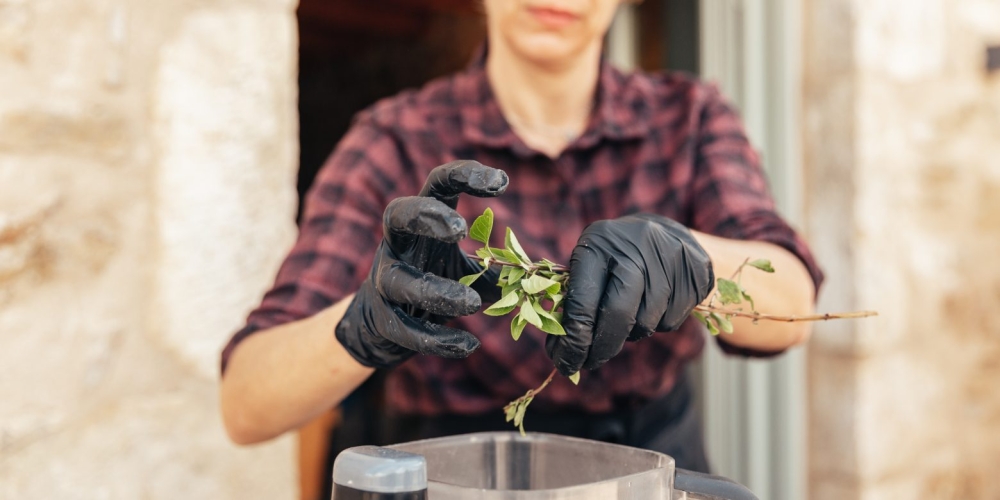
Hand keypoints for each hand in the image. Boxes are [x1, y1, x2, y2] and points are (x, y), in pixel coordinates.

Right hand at [335, 161, 508, 368]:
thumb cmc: (434, 282)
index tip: (502, 182)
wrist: (381, 325)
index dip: (464, 175)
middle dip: (427, 217)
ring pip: (400, 280)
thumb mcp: (468, 270)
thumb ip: (500, 268)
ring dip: (436, 291)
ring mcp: (385, 279)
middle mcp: (398, 244)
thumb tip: (546, 274)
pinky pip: (407, 329)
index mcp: (423, 222)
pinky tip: (468, 345)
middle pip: (398, 214)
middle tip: (459, 230)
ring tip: (472, 305)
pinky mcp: (384, 318)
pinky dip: (437, 339)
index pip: (437, 184)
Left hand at [546, 214, 714, 375]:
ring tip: (628, 315)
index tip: (565, 363)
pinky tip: (653, 305)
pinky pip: (668, 323)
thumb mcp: (592, 262)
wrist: (667, 233)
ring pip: (644, 324)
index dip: (573, 340)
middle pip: (617, 315)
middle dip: (601, 347)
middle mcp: (634, 248)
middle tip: (590, 363)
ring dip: (631, 333)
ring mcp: (668, 260)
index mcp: (599, 244)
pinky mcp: (693, 275)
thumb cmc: (616, 257)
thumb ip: (577, 299)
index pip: (583, 301)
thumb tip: (562, 350)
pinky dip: (656, 324)